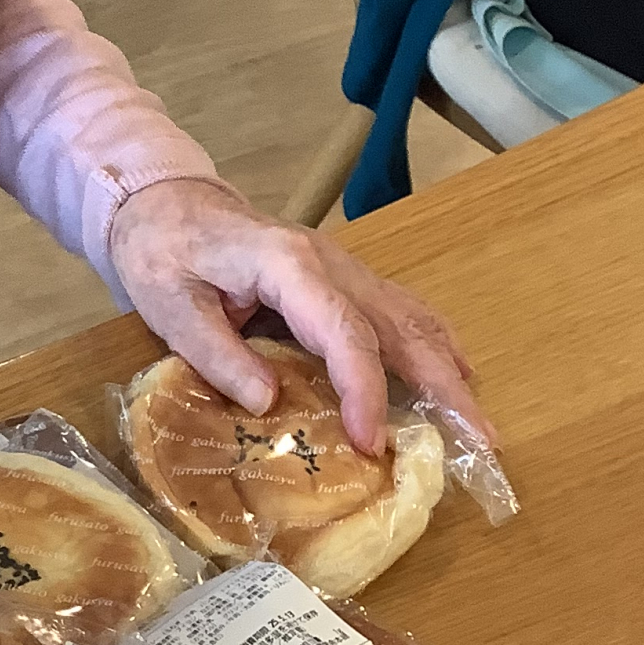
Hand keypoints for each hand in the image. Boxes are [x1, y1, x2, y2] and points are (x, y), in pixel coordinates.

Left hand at [107, 179, 494, 456]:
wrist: (167, 201)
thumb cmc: (162, 252)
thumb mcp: (168, 306)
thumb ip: (216, 354)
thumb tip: (270, 402)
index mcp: (288, 265)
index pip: (344, 333)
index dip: (364, 391)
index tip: (371, 443)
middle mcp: (332, 264)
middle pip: (401, 326)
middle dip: (444, 386)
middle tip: (481, 442)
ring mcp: (344, 269)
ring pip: (412, 318)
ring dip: (449, 372)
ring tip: (479, 427)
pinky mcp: (343, 280)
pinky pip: (400, 313)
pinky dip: (433, 350)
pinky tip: (453, 381)